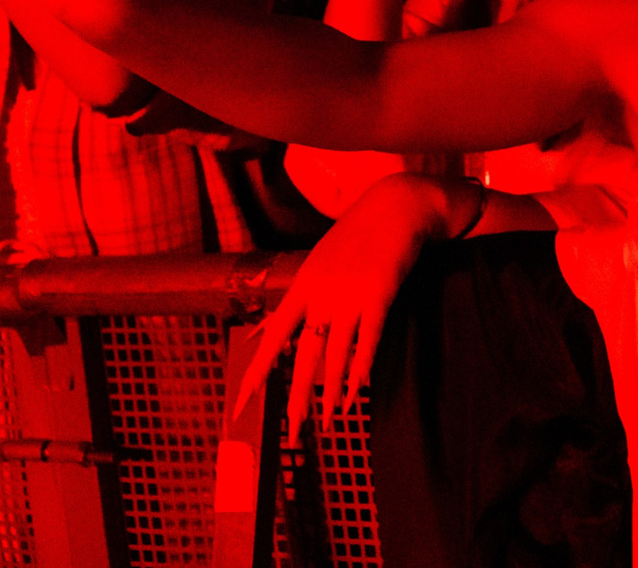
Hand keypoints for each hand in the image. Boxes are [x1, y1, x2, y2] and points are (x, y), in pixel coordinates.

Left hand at [238, 171, 459, 439]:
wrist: (395, 206)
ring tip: (328, 422)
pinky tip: (356, 391)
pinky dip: (361, 368)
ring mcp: (350, 295)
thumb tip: (257, 332)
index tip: (242, 402)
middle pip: (305, 354)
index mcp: (303, 286)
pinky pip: (368, 340)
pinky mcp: (379, 295)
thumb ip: (291, 303)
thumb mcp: (315, 265)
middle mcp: (321, 294)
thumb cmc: (355, 237)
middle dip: (299, 396)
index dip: (259, 370)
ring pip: (336, 354)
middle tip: (294, 431)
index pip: (273, 336)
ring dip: (332, 392)